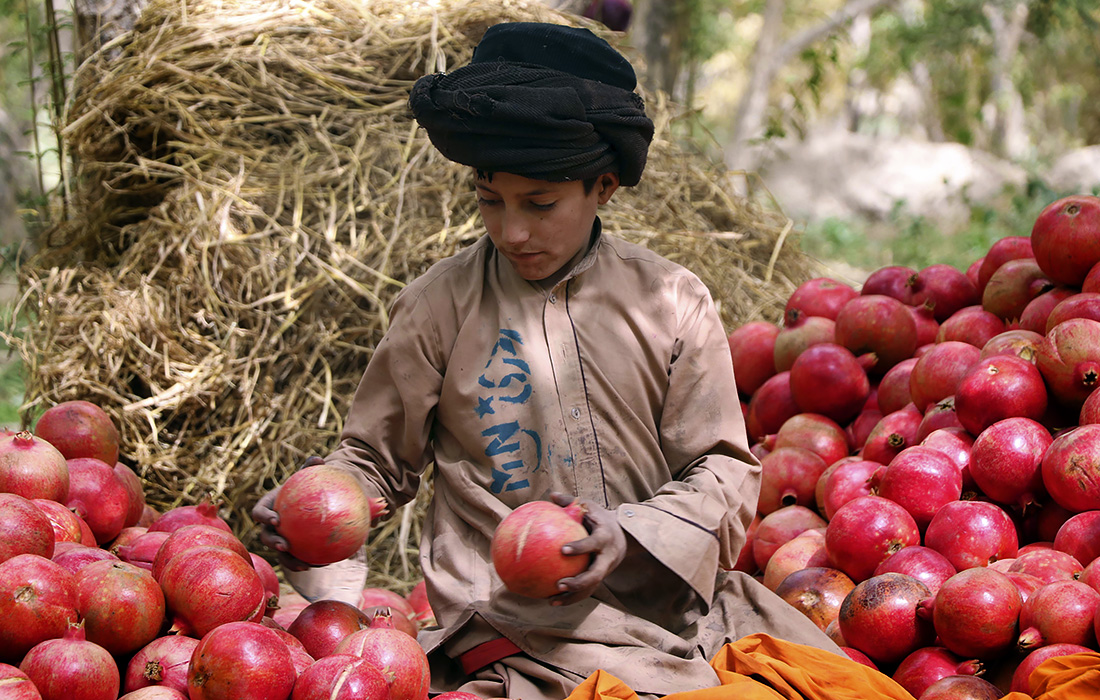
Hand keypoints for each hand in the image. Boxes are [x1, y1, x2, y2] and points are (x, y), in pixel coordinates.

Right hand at [251, 456, 324, 571]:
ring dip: (288, 560)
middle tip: (285, 546)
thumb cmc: (303, 486)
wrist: (306, 499)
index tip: (277, 520)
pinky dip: (302, 562)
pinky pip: (292, 558)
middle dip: (273, 542)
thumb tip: (318, 459)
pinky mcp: (288, 547)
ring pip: (278, 552)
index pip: (259, 512)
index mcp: (268, 506)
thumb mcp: (306, 475)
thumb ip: (310, 467)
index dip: (264, 517)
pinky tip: (318, 565)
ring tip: (304, 565)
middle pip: (265, 536)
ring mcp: (277, 537)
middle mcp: (269, 524)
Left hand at [547, 492, 626, 605]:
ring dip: (573, 596)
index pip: (593, 543)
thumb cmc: (599, 517)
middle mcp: (607, 556)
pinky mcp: (600, 578)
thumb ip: (570, 502)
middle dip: (579, 581)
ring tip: (552, 599)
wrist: (624, 534)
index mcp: (605, 537)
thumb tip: (550, 495)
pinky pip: (586, 591)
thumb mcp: (589, 507)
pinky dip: (571, 598)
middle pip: (596, 573)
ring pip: (591, 587)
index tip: (563, 550)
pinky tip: (552, 600)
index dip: (580, 547)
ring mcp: (605, 569)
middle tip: (560, 584)